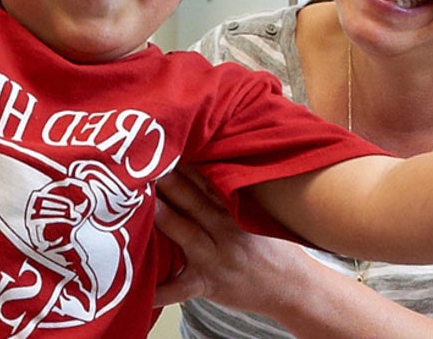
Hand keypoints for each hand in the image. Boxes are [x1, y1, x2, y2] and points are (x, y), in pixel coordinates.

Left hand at [153, 169, 311, 310]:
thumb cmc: (269, 246)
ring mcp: (215, 258)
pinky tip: (139, 290)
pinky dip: (160, 291)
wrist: (293, 287)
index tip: (165, 142)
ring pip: (186, 234)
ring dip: (164, 218)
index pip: (208, 178)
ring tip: (139, 204)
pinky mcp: (208, 284)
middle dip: (169, 181)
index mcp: (235, 208)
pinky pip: (180, 288)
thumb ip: (228, 190)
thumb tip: (201, 159)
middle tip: (143, 163)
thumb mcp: (255, 212)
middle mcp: (225, 229)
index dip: (185, 162)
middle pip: (193, 200)